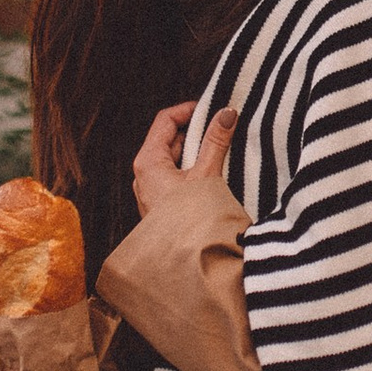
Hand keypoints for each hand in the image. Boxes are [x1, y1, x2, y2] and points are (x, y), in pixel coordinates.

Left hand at [130, 98, 237, 219]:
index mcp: (148, 162)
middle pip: (170, 140)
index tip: (212, 108)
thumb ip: (216, 141)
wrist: (187, 261)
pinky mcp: (162, 206)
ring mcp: (152, 192)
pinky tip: (214, 174)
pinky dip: (194, 170)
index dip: (189, 110)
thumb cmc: (191, 220)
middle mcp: (144, 175)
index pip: (165, 121)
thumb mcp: (207, 174)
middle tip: (222, 127)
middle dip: (197, 132)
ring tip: (223, 150)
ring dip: (198, 152)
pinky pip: (176, 179)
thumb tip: (226, 113)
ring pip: (175, 160)